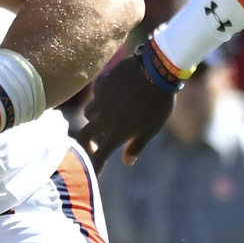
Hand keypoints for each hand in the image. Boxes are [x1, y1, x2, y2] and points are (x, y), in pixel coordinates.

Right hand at [76, 49, 176, 168]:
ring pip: (89, 113)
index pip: (99, 156)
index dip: (94, 167)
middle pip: (84, 136)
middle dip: (86, 145)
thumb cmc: (160, 102)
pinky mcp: (101, 84)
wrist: (157, 70)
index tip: (91, 172)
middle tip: (93, 147)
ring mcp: (100, 100)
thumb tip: (126, 162)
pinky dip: (101, 98)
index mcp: (118, 132)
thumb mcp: (152, 128)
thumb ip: (137, 145)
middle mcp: (104, 118)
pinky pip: (96, 94)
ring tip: (106, 117)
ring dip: (95, 119)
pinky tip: (113, 94)